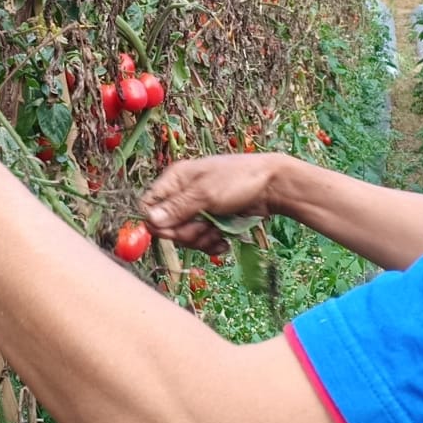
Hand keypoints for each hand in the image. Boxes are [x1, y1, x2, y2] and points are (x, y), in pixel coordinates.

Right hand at [141, 153, 282, 254]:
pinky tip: (224, 241)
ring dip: (201, 240)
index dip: (157, 223)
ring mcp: (197, 210)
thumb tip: (149, 221)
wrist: (273, 186)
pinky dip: (212, 244)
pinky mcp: (211, 222)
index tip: (173, 230)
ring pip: (185, 237)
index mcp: (175, 179)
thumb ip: (177, 208)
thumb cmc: (239, 180)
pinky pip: (201, 241)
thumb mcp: (206, 193)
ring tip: (218, 232)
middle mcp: (182, 194)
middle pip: (167, 226)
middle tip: (204, 228)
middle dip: (186, 233)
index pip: (149, 205)